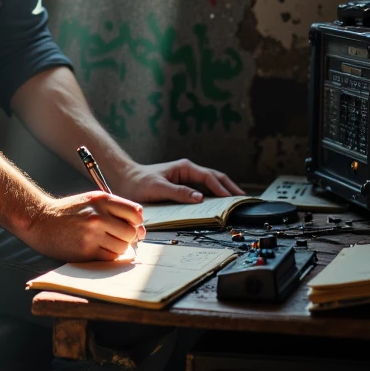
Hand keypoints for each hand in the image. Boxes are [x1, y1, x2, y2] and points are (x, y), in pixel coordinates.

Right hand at [22, 191, 144, 262]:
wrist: (40, 221)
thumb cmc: (68, 212)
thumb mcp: (91, 201)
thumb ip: (114, 209)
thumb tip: (139, 228)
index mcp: (102, 200)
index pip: (136, 213)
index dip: (137, 223)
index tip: (133, 227)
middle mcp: (99, 216)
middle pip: (131, 232)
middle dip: (129, 238)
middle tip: (119, 238)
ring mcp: (92, 234)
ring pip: (122, 247)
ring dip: (118, 248)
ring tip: (105, 243)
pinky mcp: (86, 250)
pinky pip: (110, 257)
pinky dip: (108, 256)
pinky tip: (97, 249)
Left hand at [114, 158, 242, 203]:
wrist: (126, 179)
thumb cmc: (140, 182)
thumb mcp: (159, 188)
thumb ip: (179, 193)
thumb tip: (200, 198)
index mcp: (185, 168)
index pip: (209, 178)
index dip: (222, 189)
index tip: (231, 199)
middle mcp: (187, 171)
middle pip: (215, 178)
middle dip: (229, 187)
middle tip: (243, 198)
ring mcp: (186, 178)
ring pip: (211, 183)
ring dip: (223, 190)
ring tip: (236, 200)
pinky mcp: (182, 185)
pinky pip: (202, 189)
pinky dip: (213, 195)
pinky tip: (219, 202)